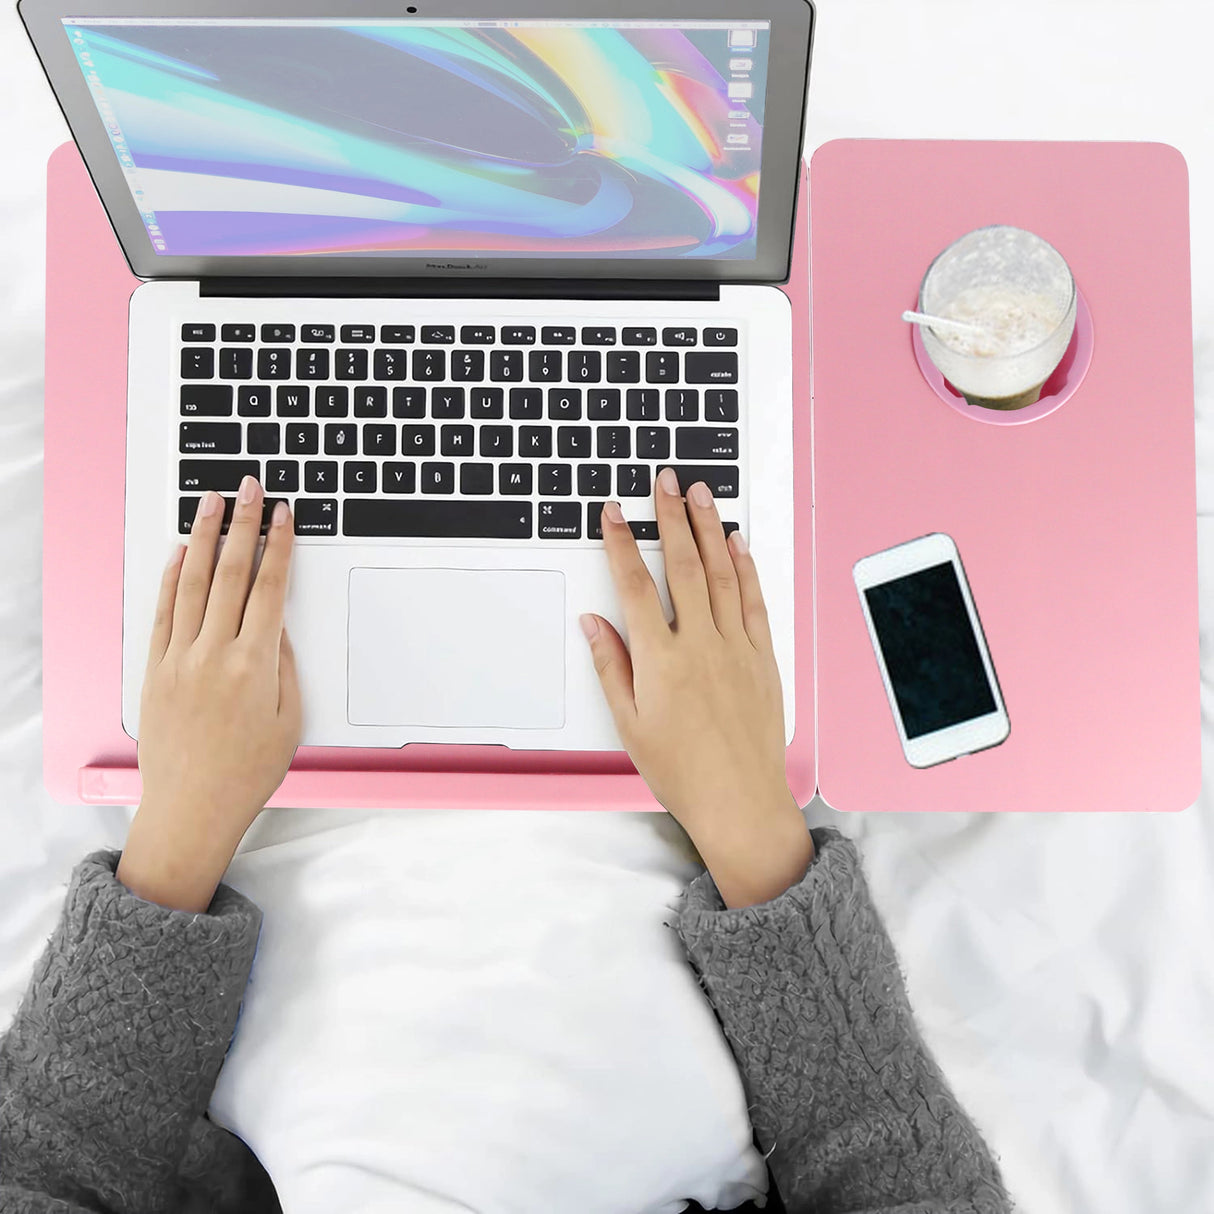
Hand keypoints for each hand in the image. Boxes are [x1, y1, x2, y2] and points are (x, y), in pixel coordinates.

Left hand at [117, 478, 300, 912]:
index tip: (284, 516)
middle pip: (232, 572)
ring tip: (212, 502)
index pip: (270, 588)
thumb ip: (285, 666)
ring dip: (205, 537)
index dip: (279, 545)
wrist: (192, 808)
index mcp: (255, 664)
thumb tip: (277, 627)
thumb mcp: (289, 719)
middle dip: (244, 524)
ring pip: (194, 582)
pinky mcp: (156, 669)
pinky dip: (172, 577)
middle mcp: (214, 653)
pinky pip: (164, 611)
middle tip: (250, 488)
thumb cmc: (247, 772)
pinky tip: (181, 553)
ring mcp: (180, 658)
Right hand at [581, 468, 812, 907]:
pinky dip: (747, 568)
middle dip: (672, 517)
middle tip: (666, 481)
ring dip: (711, 529)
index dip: (622, 543)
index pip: (635, 585)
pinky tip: (739, 544)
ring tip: (702, 494)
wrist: (739, 802)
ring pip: (723, 573)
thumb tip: (595, 624)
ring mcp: (736, 648)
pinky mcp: (763, 658)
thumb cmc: (681, 771)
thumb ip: (612, 665)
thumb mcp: (629, 723)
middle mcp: (700, 645)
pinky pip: (755, 601)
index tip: (613, 512)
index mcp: (660, 660)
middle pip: (684, 565)